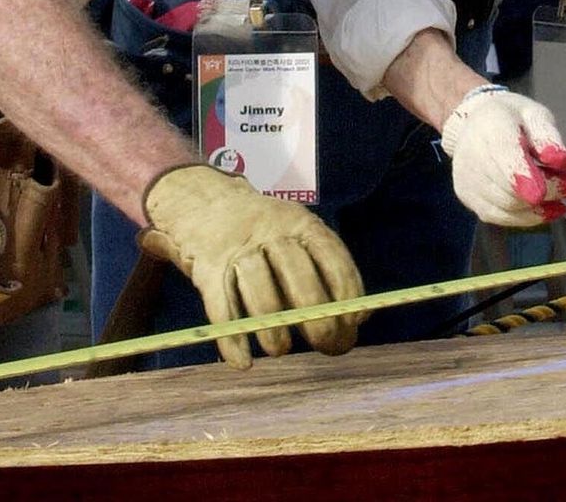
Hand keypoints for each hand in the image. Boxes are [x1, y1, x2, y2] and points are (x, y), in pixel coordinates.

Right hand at [139, 164, 364, 368]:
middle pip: (298, 276)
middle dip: (317, 317)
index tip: (356, 321)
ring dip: (274, 330)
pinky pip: (221, 309)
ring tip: (282, 351)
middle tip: (328, 346)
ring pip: (260, 292)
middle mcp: (271, 232)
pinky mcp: (207, 270)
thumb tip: (360, 316)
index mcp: (300, 222)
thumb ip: (324, 269)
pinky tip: (243, 362)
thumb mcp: (297, 234)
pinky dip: (232, 340)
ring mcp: (237, 250)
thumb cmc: (264, 233)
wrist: (205, 204)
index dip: (347, 290)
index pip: (331, 255)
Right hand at [440, 86, 565, 225]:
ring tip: (564, 194)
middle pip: (511, 186)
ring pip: (508, 206)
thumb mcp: (535, 115)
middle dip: (550, 190)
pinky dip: (527, 216)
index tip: (541, 194)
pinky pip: (501, 216)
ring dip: (542, 206)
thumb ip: (549, 137)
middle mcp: (471, 154)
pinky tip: (547, 209)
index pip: (504, 154)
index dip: (522, 176)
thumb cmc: (512, 118)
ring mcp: (467, 179)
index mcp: (491, 125)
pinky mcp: (468, 197)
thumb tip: (563, 161)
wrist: (475, 123)